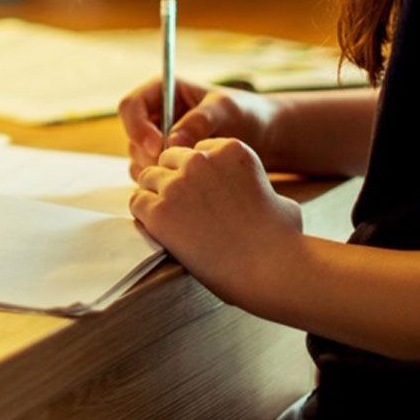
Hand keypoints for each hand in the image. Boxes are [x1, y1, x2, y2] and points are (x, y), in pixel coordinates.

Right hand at [118, 77, 279, 179]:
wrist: (260, 135)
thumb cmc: (245, 113)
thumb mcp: (226, 110)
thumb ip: (200, 121)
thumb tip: (172, 141)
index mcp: (162, 92)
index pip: (131, 106)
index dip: (137, 127)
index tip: (158, 147)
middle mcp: (154, 115)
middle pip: (131, 136)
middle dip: (148, 154)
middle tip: (175, 168)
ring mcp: (156, 138)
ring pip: (137, 157)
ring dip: (155, 170)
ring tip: (189, 175)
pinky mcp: (162, 160)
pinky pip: (148, 174)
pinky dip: (161, 181)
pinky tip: (188, 183)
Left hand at [130, 138, 302, 307]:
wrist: (269, 270)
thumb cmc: (282, 240)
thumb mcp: (280, 200)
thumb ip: (261, 188)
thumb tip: (268, 200)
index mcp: (229, 149)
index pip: (194, 151)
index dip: (196, 174)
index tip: (203, 195)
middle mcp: (200, 160)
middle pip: (168, 160)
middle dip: (173, 181)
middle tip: (185, 210)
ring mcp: (177, 184)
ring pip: (147, 179)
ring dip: (155, 197)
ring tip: (174, 222)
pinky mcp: (159, 211)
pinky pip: (137, 203)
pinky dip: (144, 216)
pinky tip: (162, 230)